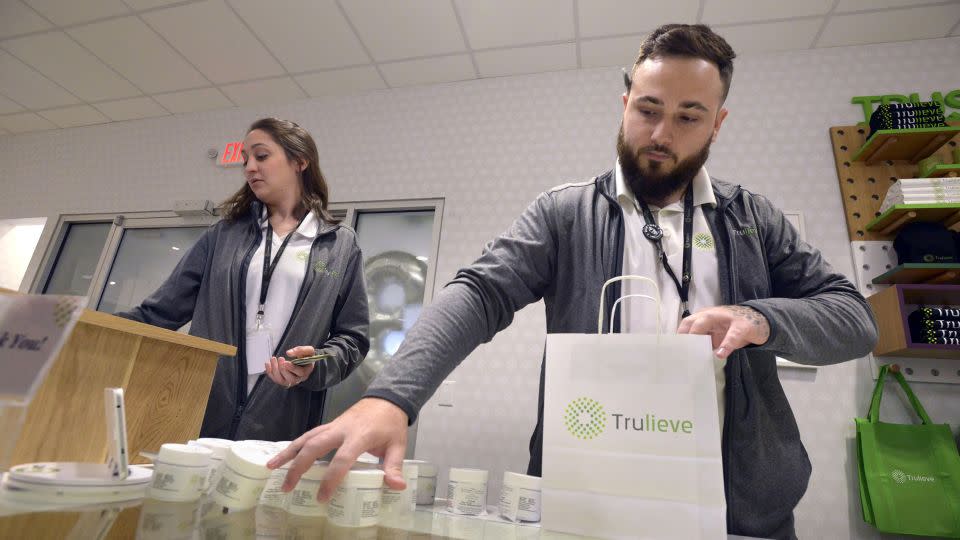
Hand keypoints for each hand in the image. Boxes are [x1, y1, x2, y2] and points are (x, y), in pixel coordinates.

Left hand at [264, 346, 316, 388]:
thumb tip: (288, 353)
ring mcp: (289, 381)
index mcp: (306, 372)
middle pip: (290, 379)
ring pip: (280, 380)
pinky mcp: (282, 380)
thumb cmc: (306, 356)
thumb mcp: (308, 351)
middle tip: (280, 358)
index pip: (300, 373)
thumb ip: (301, 350)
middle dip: (283, 369)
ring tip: (273, 359)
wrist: (303, 362)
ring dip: (275, 370)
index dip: (292, 368)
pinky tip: (267, 363)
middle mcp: (298, 379)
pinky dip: (269, 372)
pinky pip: (274, 379)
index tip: (286, 362)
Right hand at [267, 397, 408, 500]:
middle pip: (314, 446)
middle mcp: (341, 429)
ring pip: (306, 437)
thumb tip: (396, 486)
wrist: (386, 399)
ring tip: (271, 467)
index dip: (331, 478)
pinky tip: (283, 456)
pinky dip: (294, 445)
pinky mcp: (329, 425)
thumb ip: (394, 466)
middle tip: (286, 487)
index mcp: (359, 435)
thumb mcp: (398, 445)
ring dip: (288, 452)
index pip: (342, 458)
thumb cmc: (391, 424)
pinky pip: (308, 434)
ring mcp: (333, 425)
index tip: (322, 497)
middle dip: (298, 467)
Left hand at [676, 305, 769, 358]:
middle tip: (682, 350)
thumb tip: (690, 356)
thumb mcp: (717, 335)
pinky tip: (720, 354)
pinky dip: (726, 345)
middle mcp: (713, 314)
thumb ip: (704, 342)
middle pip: (693, 320)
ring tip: (695, 350)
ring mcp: (727, 317)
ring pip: (708, 320)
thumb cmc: (733, 329)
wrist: (759, 322)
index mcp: (705, 317)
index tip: (675, 349)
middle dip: (685, 334)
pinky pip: (732, 335)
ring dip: (699, 335)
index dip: (680, 335)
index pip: (687, 323)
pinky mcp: (742, 326)